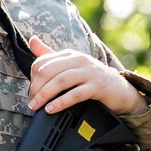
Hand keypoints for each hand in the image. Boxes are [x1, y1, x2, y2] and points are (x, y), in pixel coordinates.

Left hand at [26, 36, 146, 115]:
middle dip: (36, 88)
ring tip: (37, 106)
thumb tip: (32, 40)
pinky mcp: (97, 86)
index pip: (42, 62)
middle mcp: (79, 60)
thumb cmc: (92, 78)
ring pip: (60, 81)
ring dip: (45, 95)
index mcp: (70, 54)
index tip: (31, 93)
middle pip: (49, 71)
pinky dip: (61, 102)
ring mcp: (89, 72)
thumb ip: (50, 55)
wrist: (120, 90)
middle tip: (32, 102)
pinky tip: (51, 109)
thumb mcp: (71, 65)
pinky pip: (75, 94)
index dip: (32, 79)